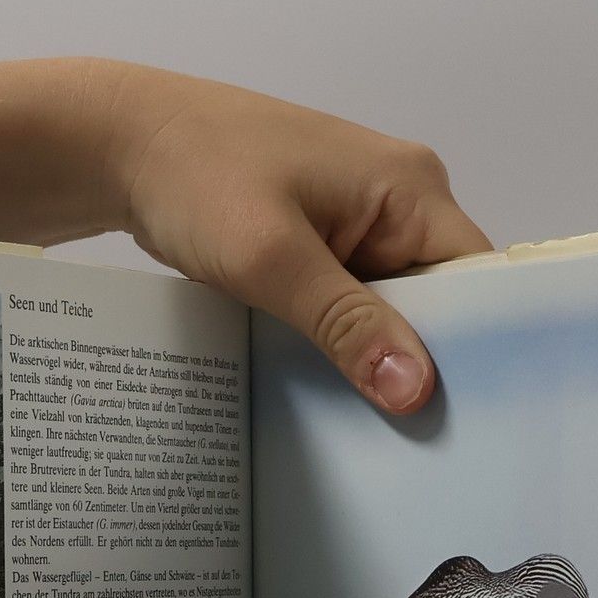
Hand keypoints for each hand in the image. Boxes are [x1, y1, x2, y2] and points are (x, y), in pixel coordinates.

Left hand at [96, 64, 491, 412]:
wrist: (121, 146)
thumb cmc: (198, 179)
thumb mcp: (273, 259)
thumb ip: (346, 324)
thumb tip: (416, 391)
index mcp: (412, 189)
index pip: (477, 281)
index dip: (477, 349)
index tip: (467, 422)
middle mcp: (397, 202)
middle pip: (435, 302)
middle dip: (421, 365)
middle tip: (418, 450)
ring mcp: (354, 223)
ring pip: (385, 311)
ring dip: (372, 360)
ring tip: (375, 438)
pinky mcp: (315, 244)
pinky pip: (344, 305)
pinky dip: (334, 345)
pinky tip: (327, 397)